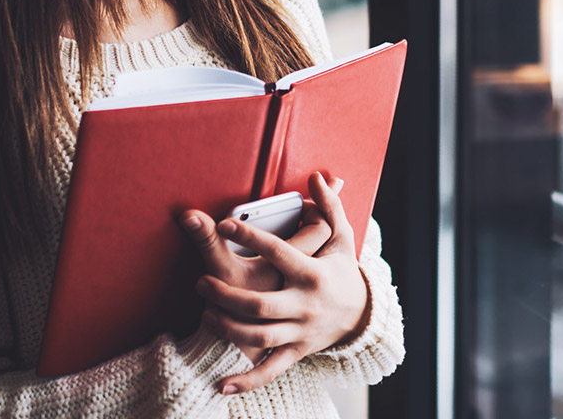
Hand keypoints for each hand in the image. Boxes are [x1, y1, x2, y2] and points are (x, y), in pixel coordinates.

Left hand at [199, 172, 368, 394]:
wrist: (362, 317)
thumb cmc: (342, 271)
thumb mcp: (341, 238)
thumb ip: (329, 206)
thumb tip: (318, 176)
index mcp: (313, 273)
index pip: (279, 251)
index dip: (251, 235)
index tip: (225, 222)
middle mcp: (305, 305)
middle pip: (260, 304)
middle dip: (225, 295)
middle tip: (200, 282)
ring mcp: (299, 332)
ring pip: (258, 336)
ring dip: (227, 327)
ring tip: (205, 311)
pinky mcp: (294, 352)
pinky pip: (268, 369)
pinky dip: (246, 381)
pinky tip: (221, 385)